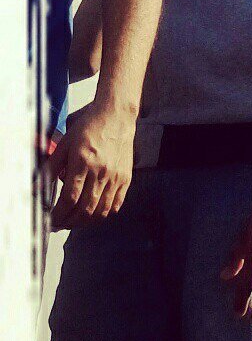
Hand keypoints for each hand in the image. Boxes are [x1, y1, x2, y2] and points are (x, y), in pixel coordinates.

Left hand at [47, 98, 134, 227]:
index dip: (59, 214)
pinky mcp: (126, 178)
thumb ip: (51, 167)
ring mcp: (115, 177)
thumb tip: (37, 186)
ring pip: (101, 211)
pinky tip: (94, 213)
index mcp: (83, 163)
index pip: (70, 198)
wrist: (116, 116)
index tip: (51, 219)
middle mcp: (101, 172)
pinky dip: (104, 214)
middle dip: (69, 221)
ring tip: (74, 221)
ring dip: (86, 221)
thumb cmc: (90, 127)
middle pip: (85, 209)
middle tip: (60, 223)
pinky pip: (116, 204)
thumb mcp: (65, 144)